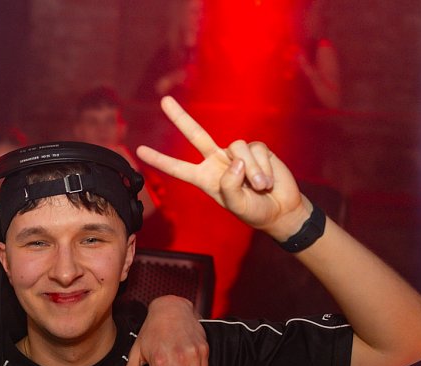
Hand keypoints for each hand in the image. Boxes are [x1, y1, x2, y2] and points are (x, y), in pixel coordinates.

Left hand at [136, 97, 306, 239]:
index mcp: (205, 178)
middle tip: (164, 101)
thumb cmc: (254, 210)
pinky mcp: (256, 149)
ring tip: (260, 187)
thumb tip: (235, 159)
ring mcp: (235, 154)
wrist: (280, 209)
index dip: (160, 160)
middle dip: (180, 117)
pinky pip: (256, 150)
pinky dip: (263, 166)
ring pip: (238, 148)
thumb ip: (230, 185)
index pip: (178, 168)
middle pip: (195, 134)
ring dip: (252, 170)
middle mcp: (217, 162)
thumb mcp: (237, 205)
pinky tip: (268, 181)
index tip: (139, 150)